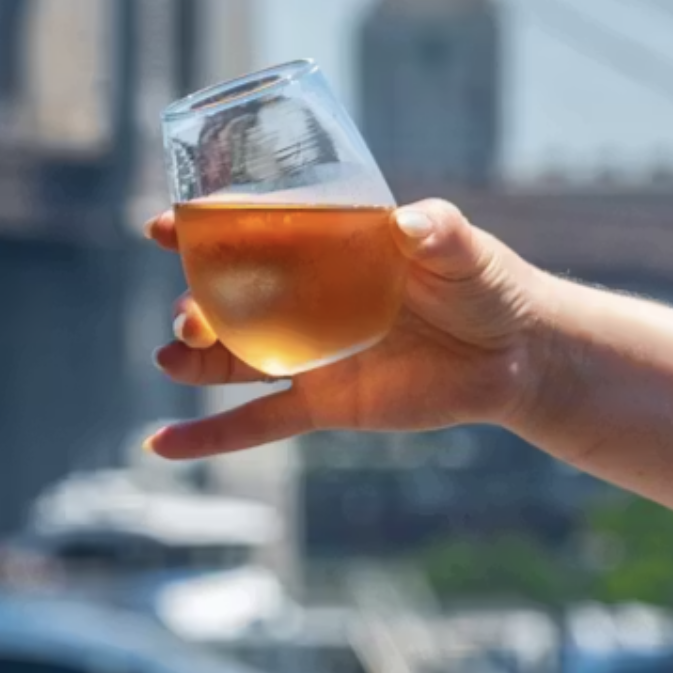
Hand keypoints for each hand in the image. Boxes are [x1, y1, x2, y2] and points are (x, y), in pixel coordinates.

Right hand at [146, 199, 547, 459]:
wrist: (511, 355)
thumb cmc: (483, 284)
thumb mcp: (463, 251)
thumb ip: (438, 233)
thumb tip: (413, 225)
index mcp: (323, 248)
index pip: (252, 232)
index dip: (204, 227)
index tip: (163, 226)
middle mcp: (301, 297)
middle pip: (228, 300)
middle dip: (195, 306)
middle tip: (190, 318)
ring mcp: (306, 353)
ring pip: (231, 359)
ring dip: (192, 361)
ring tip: (172, 359)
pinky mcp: (321, 404)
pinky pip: (256, 423)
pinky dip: (209, 437)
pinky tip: (161, 446)